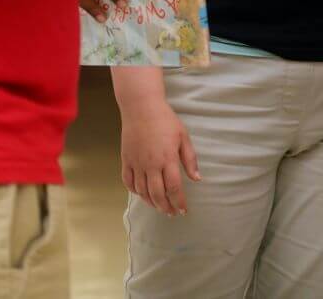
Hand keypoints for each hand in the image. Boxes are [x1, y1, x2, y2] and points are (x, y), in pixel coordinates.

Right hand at [120, 96, 199, 215]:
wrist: (141, 108)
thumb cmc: (165, 120)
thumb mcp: (183, 137)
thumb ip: (190, 159)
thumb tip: (197, 178)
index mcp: (168, 159)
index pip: (174, 188)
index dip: (179, 202)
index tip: (183, 210)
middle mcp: (151, 164)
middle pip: (158, 194)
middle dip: (166, 207)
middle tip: (171, 213)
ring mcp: (137, 163)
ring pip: (142, 191)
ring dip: (151, 202)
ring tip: (159, 206)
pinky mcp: (126, 160)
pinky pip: (128, 182)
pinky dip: (135, 191)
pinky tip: (142, 194)